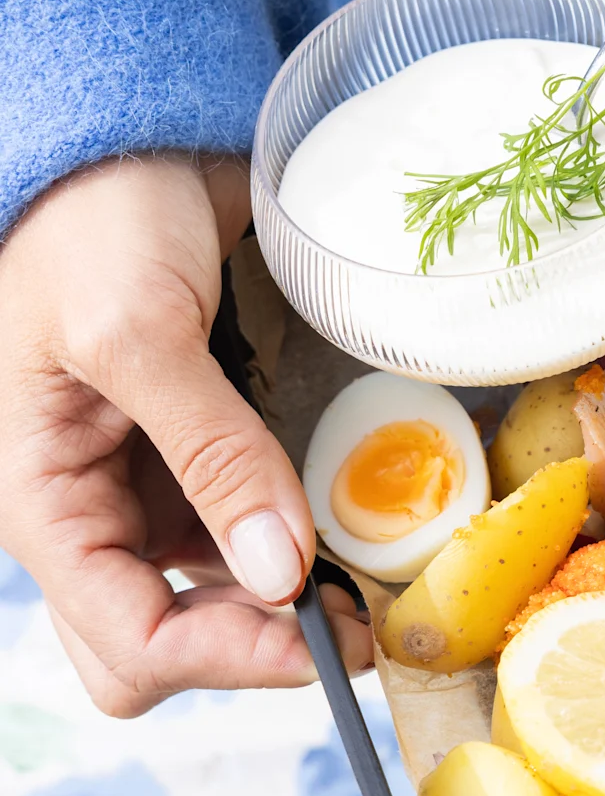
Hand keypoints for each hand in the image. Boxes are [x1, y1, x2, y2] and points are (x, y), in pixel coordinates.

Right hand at [0, 151, 371, 714]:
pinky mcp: (205, 456)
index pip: (127, 641)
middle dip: (251, 651)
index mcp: (45, 504)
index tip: (322, 639)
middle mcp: (95, 514)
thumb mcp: (135, 331)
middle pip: (158, 649)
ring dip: (291, 603)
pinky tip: (352, 520)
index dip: (225, 659)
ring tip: (369, 573)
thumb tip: (279, 572)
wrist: (125, 136)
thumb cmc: (91, 218)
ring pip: (217, 601)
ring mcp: (151, 489)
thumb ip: (209, 453)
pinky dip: (304, 543)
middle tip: (349, 620)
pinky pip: (252, 533)